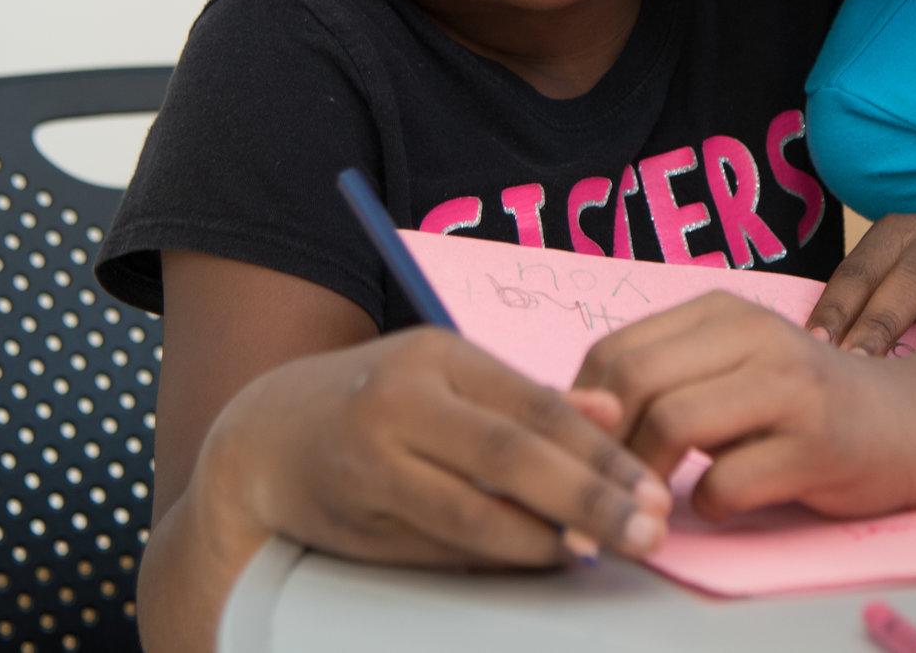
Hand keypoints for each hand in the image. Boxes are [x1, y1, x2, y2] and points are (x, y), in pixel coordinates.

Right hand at [200, 327, 671, 570]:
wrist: (263, 440)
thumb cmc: (376, 402)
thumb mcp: (448, 377)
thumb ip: (528, 399)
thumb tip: (614, 411)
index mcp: (437, 355)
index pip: (536, 405)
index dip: (601, 451)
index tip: (653, 487)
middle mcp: (402, 401)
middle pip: (512, 455)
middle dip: (590, 498)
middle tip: (648, 529)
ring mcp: (373, 461)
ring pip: (475, 510)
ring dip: (546, 539)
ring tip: (600, 551)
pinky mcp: (357, 515)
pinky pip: (442, 543)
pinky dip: (499, 555)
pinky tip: (542, 559)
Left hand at [575, 293, 915, 521]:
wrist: (914, 423)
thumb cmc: (805, 406)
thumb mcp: (731, 370)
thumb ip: (665, 378)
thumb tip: (573, 415)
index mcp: (723, 311)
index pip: (615, 350)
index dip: (581, 407)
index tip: (583, 450)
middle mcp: (755, 334)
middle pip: (634, 381)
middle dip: (604, 445)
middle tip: (604, 488)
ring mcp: (789, 386)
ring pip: (672, 423)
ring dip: (647, 478)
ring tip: (655, 503)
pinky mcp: (816, 442)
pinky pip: (726, 481)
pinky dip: (710, 506)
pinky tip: (724, 504)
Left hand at [803, 213, 915, 355]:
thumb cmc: (913, 292)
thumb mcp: (885, 283)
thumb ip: (860, 310)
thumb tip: (820, 356)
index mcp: (897, 233)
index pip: (859, 271)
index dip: (836, 309)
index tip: (816, 347)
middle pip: (909, 279)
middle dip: (880, 326)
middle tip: (855, 365)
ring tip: (914, 380)